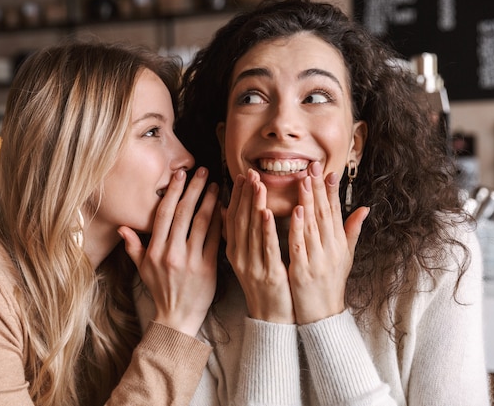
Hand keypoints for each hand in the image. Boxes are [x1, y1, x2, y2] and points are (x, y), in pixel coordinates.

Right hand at [118, 167, 221, 335]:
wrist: (177, 318)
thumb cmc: (160, 290)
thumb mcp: (142, 269)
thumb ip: (133, 247)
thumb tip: (122, 228)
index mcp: (155, 250)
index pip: (164, 214)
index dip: (173, 192)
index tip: (180, 175)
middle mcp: (171, 253)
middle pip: (184, 213)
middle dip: (194, 189)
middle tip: (203, 171)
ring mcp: (190, 260)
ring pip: (201, 223)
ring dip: (210, 201)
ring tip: (216, 185)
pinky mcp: (208, 268)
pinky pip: (215, 239)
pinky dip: (220, 222)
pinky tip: (226, 209)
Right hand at [224, 168, 293, 323]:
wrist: (269, 320)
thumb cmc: (260, 290)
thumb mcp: (243, 262)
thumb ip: (235, 238)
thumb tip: (224, 212)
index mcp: (234, 252)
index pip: (232, 219)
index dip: (236, 197)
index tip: (241, 176)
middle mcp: (240, 257)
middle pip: (240, 220)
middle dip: (245, 195)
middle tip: (250, 173)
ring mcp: (253, 266)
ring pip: (252, 230)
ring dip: (255, 205)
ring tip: (258, 184)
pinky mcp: (268, 274)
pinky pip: (267, 248)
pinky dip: (268, 229)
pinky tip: (269, 212)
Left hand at [288, 162, 368, 323]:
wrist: (323, 316)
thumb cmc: (331, 284)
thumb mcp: (345, 257)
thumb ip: (351, 231)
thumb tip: (365, 207)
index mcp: (339, 244)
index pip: (335, 212)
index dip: (331, 190)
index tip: (327, 170)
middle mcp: (331, 249)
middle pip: (324, 214)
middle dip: (319, 189)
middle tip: (313, 166)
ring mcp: (318, 260)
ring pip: (313, 226)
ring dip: (308, 202)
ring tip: (304, 181)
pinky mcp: (304, 271)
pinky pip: (300, 246)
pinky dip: (298, 228)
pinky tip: (295, 211)